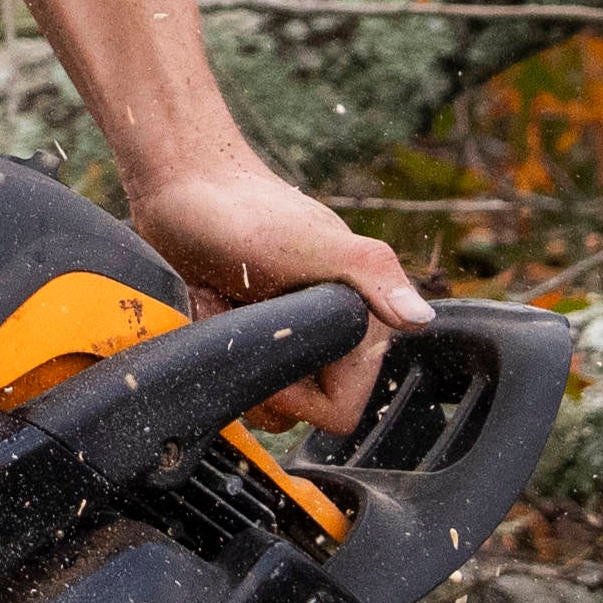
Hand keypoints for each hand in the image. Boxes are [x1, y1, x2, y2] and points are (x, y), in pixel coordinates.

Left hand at [126, 152, 420, 431]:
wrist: (182, 187)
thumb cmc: (247, 209)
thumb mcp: (314, 241)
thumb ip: (373, 274)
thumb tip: (420, 319)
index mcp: (358, 326)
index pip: (340, 412)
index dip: (302, 398)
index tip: (272, 348)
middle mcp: (326, 340)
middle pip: (298, 415)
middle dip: (264, 379)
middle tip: (242, 319)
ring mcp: (282, 341)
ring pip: (263, 404)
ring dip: (236, 363)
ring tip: (224, 309)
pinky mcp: (245, 339)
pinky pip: (231, 378)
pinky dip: (213, 353)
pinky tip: (208, 310)